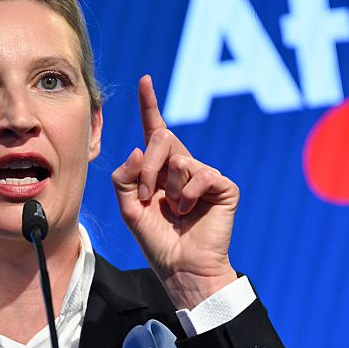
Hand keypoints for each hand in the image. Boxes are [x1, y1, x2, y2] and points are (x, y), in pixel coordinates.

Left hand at [111, 75, 238, 309]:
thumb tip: (140, 148)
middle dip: (150, 166)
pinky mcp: (223, 186)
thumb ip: (125, 177)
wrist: (181, 268)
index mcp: (161, 169)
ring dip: (169, 188)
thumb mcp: (129, 208)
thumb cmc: (157, 240)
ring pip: (180, 159)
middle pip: (163, 138)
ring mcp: (205, 175)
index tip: (145, 80)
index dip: (150, 104)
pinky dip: (189, 194)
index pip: (155, 131)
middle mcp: (184, 166)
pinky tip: (190, 210)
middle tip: (149, 195)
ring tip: (174, 210)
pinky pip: (202, 173)